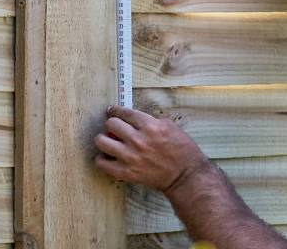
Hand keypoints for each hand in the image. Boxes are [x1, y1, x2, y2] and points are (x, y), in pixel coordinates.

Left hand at [94, 105, 208, 192]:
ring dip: (103, 139)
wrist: (185, 176)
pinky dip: (102, 159)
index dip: (115, 110)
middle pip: (110, 124)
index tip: (111, 111)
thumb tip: (133, 118)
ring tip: (107, 141)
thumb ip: (151, 120)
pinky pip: (103, 163)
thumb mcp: (170, 126)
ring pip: (101, 141)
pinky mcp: (127, 173)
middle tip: (113, 128)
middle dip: (111, 124)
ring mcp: (131, 157)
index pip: (125, 112)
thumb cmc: (181, 150)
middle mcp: (138, 140)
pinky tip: (106, 157)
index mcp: (150, 126)